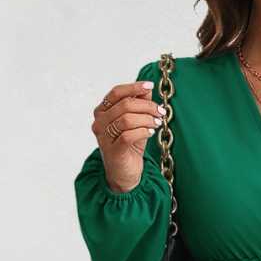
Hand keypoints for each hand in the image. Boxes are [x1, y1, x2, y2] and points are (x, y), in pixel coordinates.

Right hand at [90, 78, 166, 193]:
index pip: (116, 93)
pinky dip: (143, 131)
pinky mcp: (112, 151)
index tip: (150, 86)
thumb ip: (139, 104)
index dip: (134, 87)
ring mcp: (104, 138)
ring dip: (147, 119)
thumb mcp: (136, 122)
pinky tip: (151, 133)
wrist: (124, 173)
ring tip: (157, 123)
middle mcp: (99, 123)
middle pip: (124, 105)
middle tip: (160, 112)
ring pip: (126, 119)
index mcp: (102, 112)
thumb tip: (146, 89)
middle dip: (147, 106)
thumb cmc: (129, 146)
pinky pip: (128, 135)